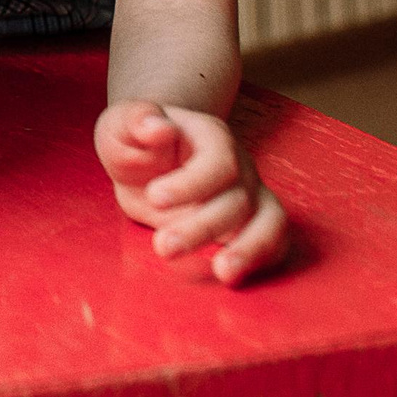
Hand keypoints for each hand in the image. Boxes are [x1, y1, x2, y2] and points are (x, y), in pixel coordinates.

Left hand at [95, 99, 288, 285]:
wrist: (147, 157)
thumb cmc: (134, 140)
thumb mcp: (121, 124)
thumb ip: (135, 120)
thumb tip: (157, 126)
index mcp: (211, 136)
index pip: (217, 161)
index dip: (191, 184)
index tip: (154, 198)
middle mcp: (239, 165)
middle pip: (236, 200)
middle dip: (202, 228)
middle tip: (163, 248)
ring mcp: (250, 194)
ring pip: (266, 222)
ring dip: (248, 250)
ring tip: (223, 274)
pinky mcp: (252, 221)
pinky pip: (275, 240)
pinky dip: (264, 259)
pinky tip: (235, 277)